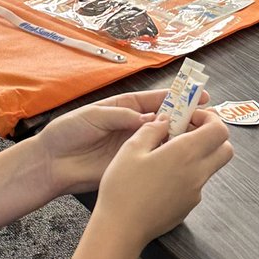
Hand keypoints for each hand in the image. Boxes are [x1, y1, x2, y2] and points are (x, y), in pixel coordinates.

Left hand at [38, 89, 193, 196]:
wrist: (53, 162)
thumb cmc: (68, 132)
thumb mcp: (94, 116)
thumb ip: (121, 116)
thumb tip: (149, 118)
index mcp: (125, 107)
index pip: (157, 100)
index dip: (178, 97)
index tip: (198, 95)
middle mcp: (133, 125)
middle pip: (165, 119)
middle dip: (186, 117)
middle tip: (206, 117)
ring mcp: (134, 145)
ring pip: (163, 139)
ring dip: (180, 137)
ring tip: (199, 135)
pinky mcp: (130, 163)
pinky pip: (152, 158)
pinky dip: (167, 157)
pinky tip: (181, 155)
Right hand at [94, 110, 232, 248]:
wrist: (122, 229)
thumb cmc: (123, 189)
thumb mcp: (131, 149)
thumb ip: (152, 130)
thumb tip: (164, 121)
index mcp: (185, 153)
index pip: (219, 130)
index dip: (209, 119)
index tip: (190, 117)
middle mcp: (197, 173)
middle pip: (225, 149)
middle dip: (212, 136)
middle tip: (187, 132)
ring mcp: (195, 192)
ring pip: (210, 166)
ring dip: (199, 155)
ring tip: (168, 154)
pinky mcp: (188, 206)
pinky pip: (197, 184)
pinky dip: (188, 174)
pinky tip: (162, 176)